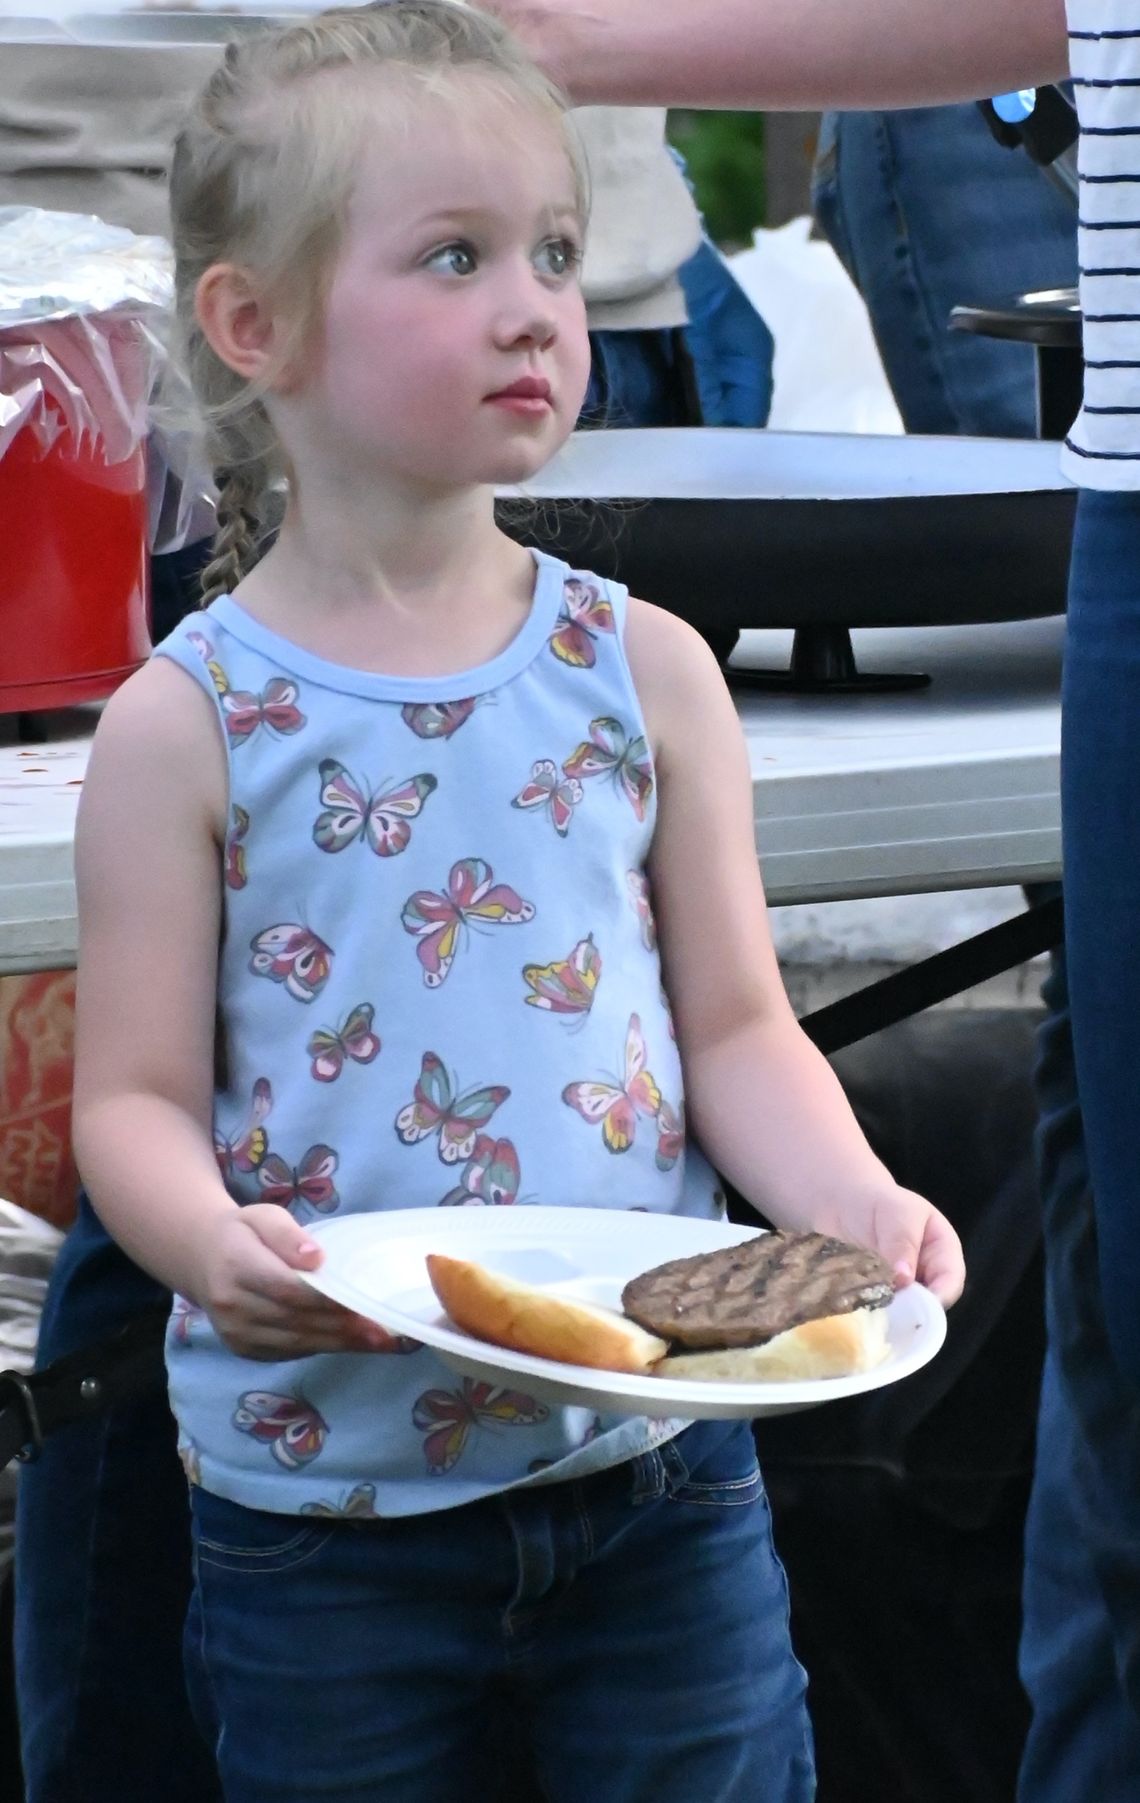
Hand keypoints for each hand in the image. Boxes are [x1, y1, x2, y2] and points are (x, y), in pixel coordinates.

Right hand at [193, 1204, 397, 1359]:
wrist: (201, 1258)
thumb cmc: (242, 1233)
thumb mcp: (263, 1216)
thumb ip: (287, 1235)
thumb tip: (316, 1258)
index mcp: (237, 1266)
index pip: (287, 1288)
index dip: (326, 1300)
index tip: (363, 1303)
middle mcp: (232, 1305)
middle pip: (295, 1320)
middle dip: (341, 1328)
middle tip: (383, 1331)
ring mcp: (235, 1332)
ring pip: (294, 1342)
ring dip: (338, 1344)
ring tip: (377, 1342)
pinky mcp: (243, 1349)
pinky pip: (287, 1352)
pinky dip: (320, 1348)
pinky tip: (350, 1344)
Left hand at [817, 1184, 965, 1307]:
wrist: (842, 1202)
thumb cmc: (877, 1201)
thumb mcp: (896, 1212)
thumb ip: (902, 1241)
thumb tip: (905, 1279)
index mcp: (942, 1251)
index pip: (950, 1280)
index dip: (939, 1295)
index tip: (919, 1306)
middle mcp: (925, 1275)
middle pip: (929, 1303)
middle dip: (912, 1311)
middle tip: (891, 1314)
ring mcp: (899, 1289)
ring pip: (902, 1311)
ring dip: (888, 1313)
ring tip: (871, 1312)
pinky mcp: (876, 1297)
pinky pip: (878, 1310)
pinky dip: (870, 1312)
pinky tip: (857, 1311)